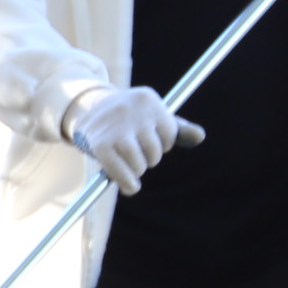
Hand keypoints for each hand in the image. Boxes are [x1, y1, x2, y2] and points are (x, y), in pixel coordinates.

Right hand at [61, 84, 203, 196]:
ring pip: (141, 164)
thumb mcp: (153, 115)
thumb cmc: (128, 117)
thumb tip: (200, 137)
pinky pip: (122, 173)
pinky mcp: (101, 145)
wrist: (87, 109)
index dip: (162, 142)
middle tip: (135, 152)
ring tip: (128, 163)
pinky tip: (130, 187)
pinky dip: (128, 184)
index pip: (170, 133)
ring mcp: (116, 129)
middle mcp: (132, 111)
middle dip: (149, 157)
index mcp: (148, 99)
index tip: (148, 139)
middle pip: (156, 151)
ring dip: (137, 171)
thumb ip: (178, 128)